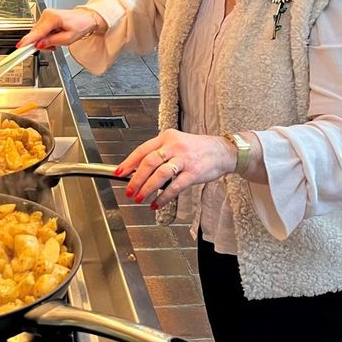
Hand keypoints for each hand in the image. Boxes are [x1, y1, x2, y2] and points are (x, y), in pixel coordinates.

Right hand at [17, 7, 105, 50]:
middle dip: (41, 43)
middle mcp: (47, 14)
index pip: (37, 32)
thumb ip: (52, 41)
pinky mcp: (45, 18)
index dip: (28, 41)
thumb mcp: (68, 38)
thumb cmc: (80, 25)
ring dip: (44, 41)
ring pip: (38, 33)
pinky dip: (46, 37)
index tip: (20, 47)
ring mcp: (45, 15)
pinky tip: (54, 37)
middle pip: (36, 34)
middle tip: (53, 47)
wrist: (86, 18)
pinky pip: (40, 31)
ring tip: (57, 41)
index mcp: (53, 18)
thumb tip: (39, 45)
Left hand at [116, 130, 236, 209]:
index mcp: (167, 137)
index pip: (143, 150)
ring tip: (139, 198)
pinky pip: (175, 186)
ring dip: (147, 188)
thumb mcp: (176, 144)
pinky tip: (156, 203)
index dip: (129, 163)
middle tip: (129, 190)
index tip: (119, 173)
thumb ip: (159, 154)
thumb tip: (138, 171)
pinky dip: (163, 197)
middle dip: (136, 179)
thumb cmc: (197, 149)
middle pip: (149, 162)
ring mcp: (185, 159)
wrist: (222, 151)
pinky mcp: (194, 173)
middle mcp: (174, 146)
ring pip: (160, 174)